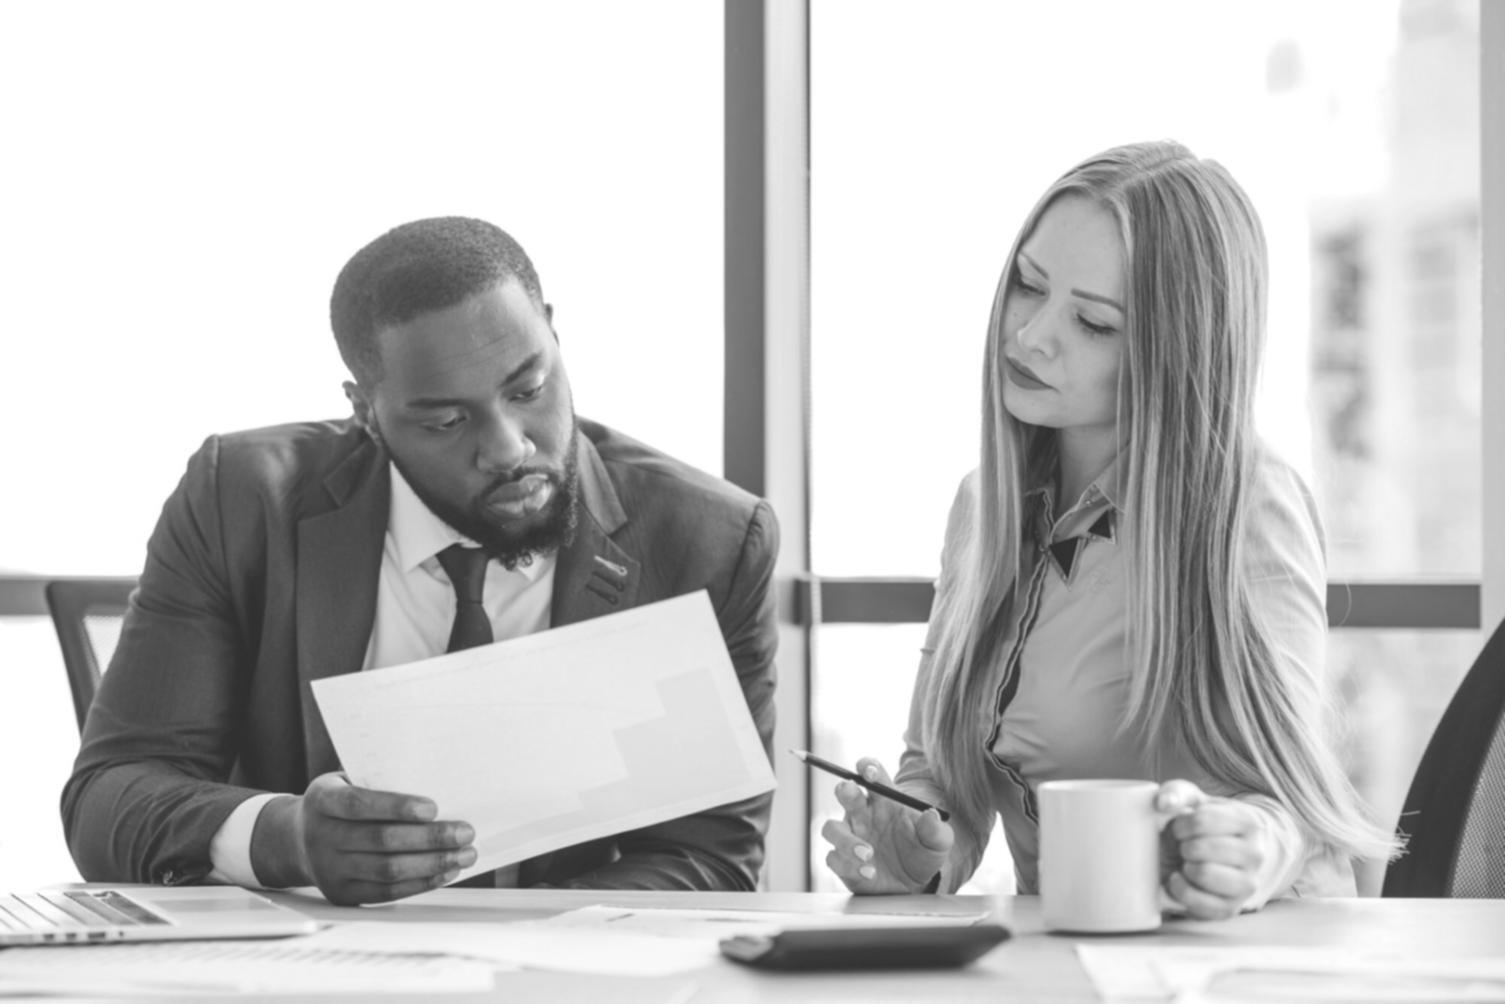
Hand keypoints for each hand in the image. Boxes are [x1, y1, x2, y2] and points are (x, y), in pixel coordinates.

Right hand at [256, 772, 476, 905]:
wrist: (297, 840)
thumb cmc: (339, 803)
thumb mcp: (347, 781)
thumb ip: (380, 780)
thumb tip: (439, 781)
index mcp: (321, 801)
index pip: (358, 804)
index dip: (396, 806)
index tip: (433, 807)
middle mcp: (320, 836)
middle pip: (380, 840)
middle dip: (429, 838)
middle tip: (465, 832)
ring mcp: (329, 870)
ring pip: (387, 870)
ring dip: (432, 863)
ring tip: (465, 854)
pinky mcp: (342, 894)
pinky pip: (386, 892)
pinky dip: (420, 883)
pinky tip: (445, 872)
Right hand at [819, 758, 952, 893]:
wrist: (915, 885)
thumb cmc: (923, 853)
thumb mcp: (938, 843)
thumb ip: (935, 829)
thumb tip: (932, 814)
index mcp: (885, 799)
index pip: (872, 774)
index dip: (867, 768)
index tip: (869, 772)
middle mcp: (862, 814)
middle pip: (845, 792)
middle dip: (845, 790)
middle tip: (851, 793)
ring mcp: (850, 836)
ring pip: (831, 828)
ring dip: (846, 839)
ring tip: (868, 853)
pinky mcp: (843, 861)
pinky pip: (834, 858)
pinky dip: (848, 865)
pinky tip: (869, 873)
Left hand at [1156, 779, 1265, 919]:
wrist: (1223, 853)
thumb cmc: (1204, 823)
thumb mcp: (1194, 800)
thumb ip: (1177, 793)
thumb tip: (1163, 804)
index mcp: (1248, 823)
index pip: (1202, 820)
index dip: (1180, 824)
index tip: (1180, 827)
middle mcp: (1255, 855)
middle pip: (1201, 848)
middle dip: (1182, 846)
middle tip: (1183, 845)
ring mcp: (1247, 884)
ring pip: (1204, 874)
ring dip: (1184, 866)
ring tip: (1186, 861)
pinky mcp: (1231, 908)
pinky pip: (1199, 903)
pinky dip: (1180, 890)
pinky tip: (1180, 878)